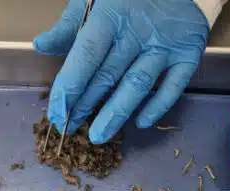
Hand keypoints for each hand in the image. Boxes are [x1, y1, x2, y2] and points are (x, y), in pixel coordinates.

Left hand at [33, 0, 210, 143]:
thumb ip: (68, 25)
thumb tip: (40, 46)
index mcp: (111, 15)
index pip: (85, 57)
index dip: (69, 87)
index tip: (57, 112)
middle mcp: (139, 30)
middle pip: (108, 75)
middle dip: (86, 105)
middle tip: (70, 127)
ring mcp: (166, 43)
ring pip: (137, 85)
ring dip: (115, 114)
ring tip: (98, 135)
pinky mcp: (189, 52)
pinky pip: (173, 86)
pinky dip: (157, 107)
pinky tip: (140, 122)